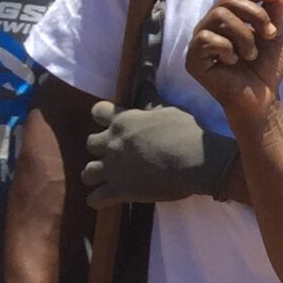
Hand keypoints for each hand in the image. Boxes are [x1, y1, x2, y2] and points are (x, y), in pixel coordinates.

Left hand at [84, 99, 239, 204]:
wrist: (196, 160)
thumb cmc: (186, 131)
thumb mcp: (168, 109)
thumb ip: (150, 104)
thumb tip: (146, 82)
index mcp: (123, 120)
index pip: (97, 112)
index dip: (103, 117)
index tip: (114, 123)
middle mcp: (112, 143)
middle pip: (89, 143)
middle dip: (101, 149)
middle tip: (117, 154)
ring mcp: (113, 168)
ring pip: (87, 172)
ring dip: (96, 175)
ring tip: (109, 179)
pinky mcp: (119, 191)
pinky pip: (95, 199)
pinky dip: (99, 200)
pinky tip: (108, 199)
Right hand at [184, 0, 282, 122]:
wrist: (261, 99)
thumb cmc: (264, 69)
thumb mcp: (274, 38)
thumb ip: (276, 16)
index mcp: (228, 19)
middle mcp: (210, 26)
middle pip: (227, 1)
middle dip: (255, 14)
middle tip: (270, 34)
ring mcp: (199, 41)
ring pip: (219, 16)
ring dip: (245, 35)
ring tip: (252, 54)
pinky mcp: (192, 59)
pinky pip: (207, 39)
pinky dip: (227, 49)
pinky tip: (233, 62)